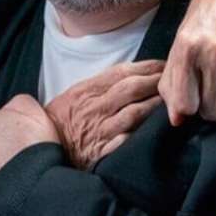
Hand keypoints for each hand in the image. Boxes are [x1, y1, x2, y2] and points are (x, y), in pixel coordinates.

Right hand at [45, 60, 162, 168]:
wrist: (42, 148)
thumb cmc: (63, 119)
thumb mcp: (76, 94)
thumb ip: (100, 84)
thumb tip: (132, 73)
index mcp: (87, 90)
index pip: (121, 72)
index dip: (146, 67)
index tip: (163, 64)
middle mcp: (94, 108)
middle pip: (131, 89)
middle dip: (156, 82)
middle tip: (174, 80)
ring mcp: (100, 130)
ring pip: (134, 113)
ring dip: (156, 106)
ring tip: (172, 102)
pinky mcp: (103, 151)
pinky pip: (127, 140)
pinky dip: (143, 134)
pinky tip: (158, 130)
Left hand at [160, 0, 215, 124]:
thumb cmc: (202, 20)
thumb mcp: (179, 45)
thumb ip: (172, 83)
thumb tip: (177, 121)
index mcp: (187, 49)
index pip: (187, 106)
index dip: (189, 109)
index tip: (192, 99)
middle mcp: (215, 51)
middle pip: (214, 111)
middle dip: (211, 107)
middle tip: (211, 91)